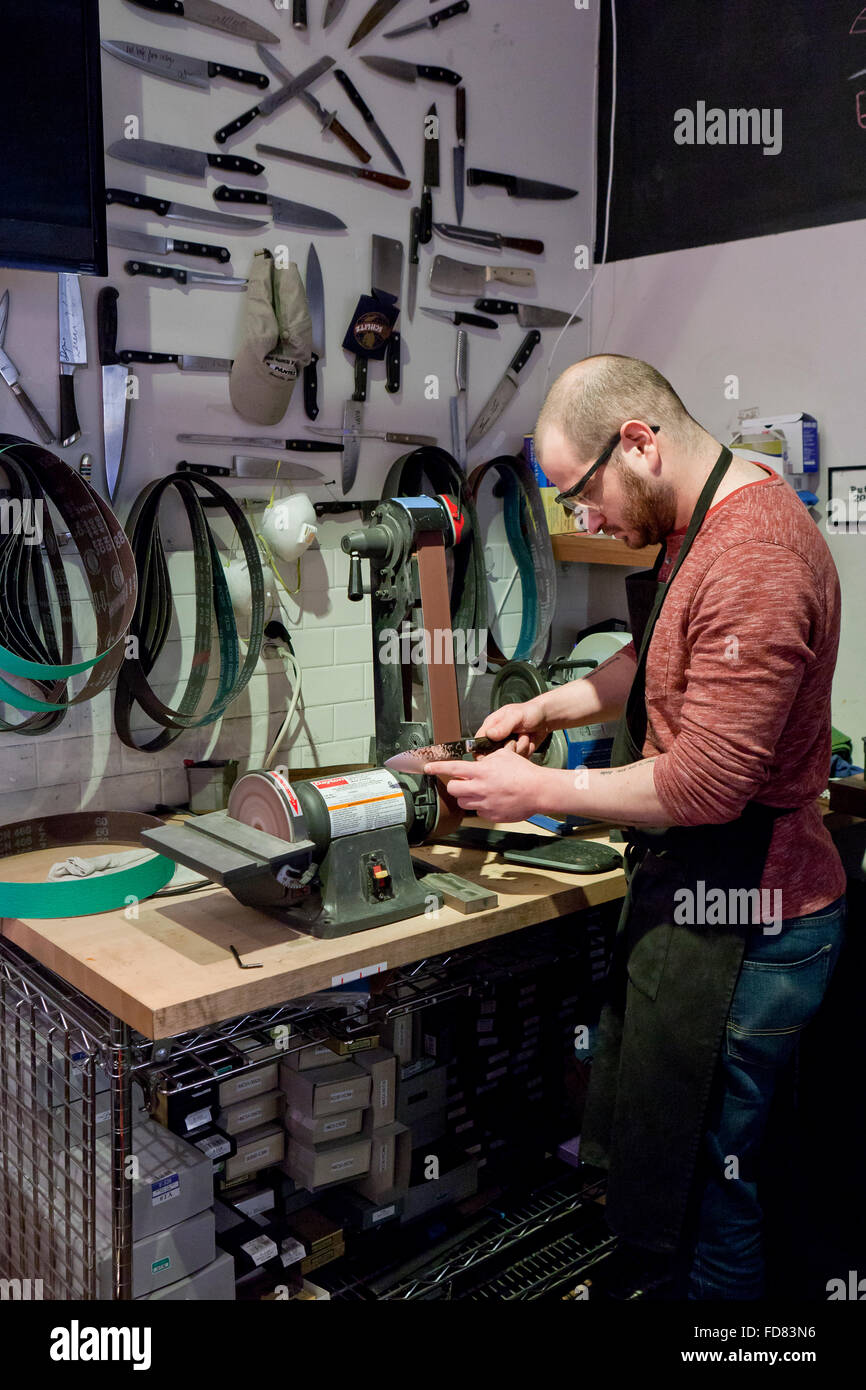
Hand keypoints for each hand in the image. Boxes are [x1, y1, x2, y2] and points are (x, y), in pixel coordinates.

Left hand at [424, 748, 542, 822]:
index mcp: (481, 772)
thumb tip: (479, 762)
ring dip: (467, 797)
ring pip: (463, 803)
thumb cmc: (524, 772)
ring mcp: (484, 804)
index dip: (437, 767)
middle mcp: (480, 788)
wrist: (538, 791)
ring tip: (481, 791)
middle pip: (453, 790)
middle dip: (455, 786)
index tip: (427, 768)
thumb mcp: (503, 756)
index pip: (452, 769)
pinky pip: (478, 812)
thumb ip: (486, 759)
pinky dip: (480, 806)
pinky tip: (492, 800)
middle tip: (463, 783)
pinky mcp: (491, 815)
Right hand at [474, 701, 548, 757]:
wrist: (546, 718)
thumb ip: (503, 726)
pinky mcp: (517, 752)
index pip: (478, 742)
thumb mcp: (516, 716)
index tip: (495, 752)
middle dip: (510, 748)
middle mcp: (497, 737)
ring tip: (525, 736)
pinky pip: (518, 759)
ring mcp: (507, 746)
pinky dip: (527, 751)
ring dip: (521, 748)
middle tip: (519, 737)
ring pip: (508, 758)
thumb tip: (489, 734)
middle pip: (493, 754)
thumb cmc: (530, 712)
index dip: (483, 751)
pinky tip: (529, 741)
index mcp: (491, 726)